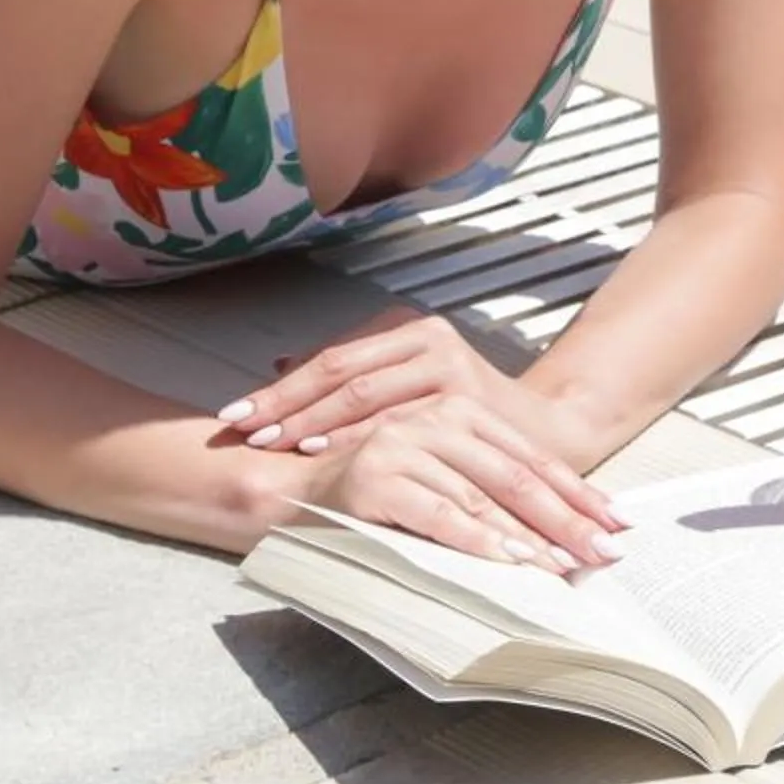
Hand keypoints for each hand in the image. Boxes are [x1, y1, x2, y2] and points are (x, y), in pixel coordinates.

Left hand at [220, 305, 523, 456]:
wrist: (545, 433)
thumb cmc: (465, 414)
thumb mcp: (408, 385)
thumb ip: (353, 376)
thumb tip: (278, 363)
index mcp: (408, 330)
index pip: (332, 358)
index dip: (282, 386)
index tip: (237, 412)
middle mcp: (428, 338)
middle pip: (341, 372)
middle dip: (286, 404)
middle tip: (243, 427)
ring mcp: (448, 368)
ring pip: (364, 394)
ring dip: (313, 421)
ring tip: (272, 441)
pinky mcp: (466, 400)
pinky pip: (397, 422)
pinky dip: (357, 439)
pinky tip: (325, 453)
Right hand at [293, 393, 625, 574]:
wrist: (285, 488)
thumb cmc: (369, 492)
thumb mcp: (435, 479)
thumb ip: (482, 491)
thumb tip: (553, 536)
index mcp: (455, 410)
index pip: (531, 457)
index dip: (577, 493)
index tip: (615, 524)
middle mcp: (433, 417)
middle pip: (518, 475)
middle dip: (568, 519)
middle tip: (607, 552)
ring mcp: (404, 443)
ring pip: (484, 496)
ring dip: (531, 536)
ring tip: (568, 565)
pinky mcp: (377, 476)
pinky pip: (441, 514)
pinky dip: (480, 541)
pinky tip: (511, 561)